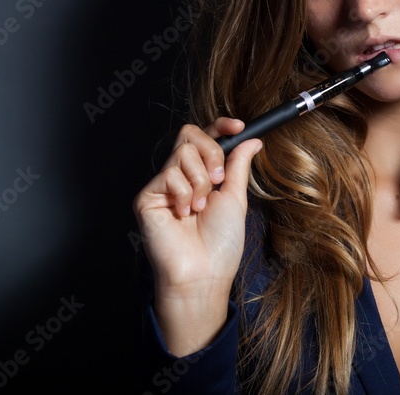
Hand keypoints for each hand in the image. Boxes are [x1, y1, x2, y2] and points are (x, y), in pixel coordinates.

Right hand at [132, 117, 261, 353]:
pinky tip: (183, 214)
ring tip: (199, 208)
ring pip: (183, 152)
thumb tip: (251, 139)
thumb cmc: (220, 244)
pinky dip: (185, 194)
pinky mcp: (148, 196)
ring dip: (201, 182)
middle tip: (219, 180)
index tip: (238, 126)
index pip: (205, 137)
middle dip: (212, 153)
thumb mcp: (235, 198)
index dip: (220, 126)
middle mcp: (180, 176)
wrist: (203, 273)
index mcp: (202, 175)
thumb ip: (238, 165)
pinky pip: (170, 174)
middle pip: (190, 135)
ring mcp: (163, 185)